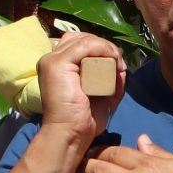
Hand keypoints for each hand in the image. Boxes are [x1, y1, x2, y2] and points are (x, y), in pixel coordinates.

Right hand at [36, 33, 126, 147]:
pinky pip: (85, 46)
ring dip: (106, 47)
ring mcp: (52, 60)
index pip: (79, 43)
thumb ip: (112, 80)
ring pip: (84, 40)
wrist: (71, 135)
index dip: (100, 48)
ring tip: (118, 63)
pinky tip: (113, 61)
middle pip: (81, 38)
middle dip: (104, 46)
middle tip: (119, 63)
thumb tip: (121, 67)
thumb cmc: (84, 120)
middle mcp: (51, 59)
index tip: (118, 64)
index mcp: (58, 66)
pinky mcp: (57, 64)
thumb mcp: (103, 94)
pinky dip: (103, 49)